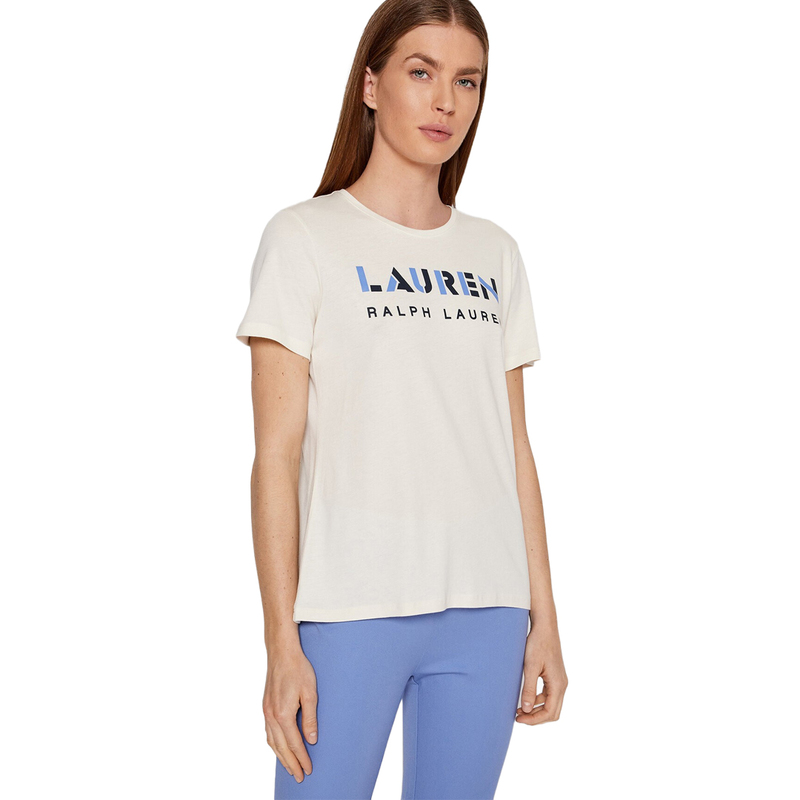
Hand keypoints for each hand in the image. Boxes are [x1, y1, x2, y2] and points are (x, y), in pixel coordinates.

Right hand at [263, 645, 318, 782]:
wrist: (282, 652)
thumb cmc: (299, 669)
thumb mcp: (310, 693)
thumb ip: (310, 718)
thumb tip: (312, 739)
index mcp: (283, 714)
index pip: (294, 743)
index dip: (302, 758)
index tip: (308, 770)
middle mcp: (271, 716)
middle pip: (281, 747)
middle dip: (291, 763)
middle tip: (299, 777)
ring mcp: (266, 711)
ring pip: (272, 742)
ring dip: (281, 757)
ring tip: (290, 768)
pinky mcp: (265, 706)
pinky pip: (268, 732)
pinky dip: (274, 744)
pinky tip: (279, 748)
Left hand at [515, 620, 567, 725]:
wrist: (545, 627)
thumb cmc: (538, 644)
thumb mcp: (530, 666)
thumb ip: (528, 689)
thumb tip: (525, 709)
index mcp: (558, 684)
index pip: (549, 712)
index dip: (534, 720)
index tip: (519, 720)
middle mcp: (562, 684)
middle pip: (552, 712)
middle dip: (536, 717)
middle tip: (518, 718)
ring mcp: (559, 680)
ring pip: (551, 704)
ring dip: (536, 709)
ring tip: (519, 710)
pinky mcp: (554, 676)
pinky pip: (548, 695)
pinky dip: (538, 700)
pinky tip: (525, 698)